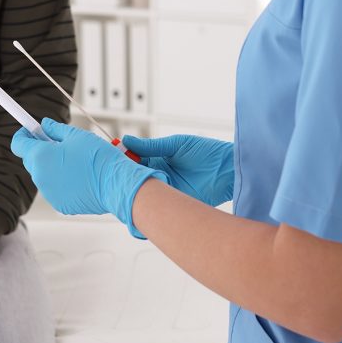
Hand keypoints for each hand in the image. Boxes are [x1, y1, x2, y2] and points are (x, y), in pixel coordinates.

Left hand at [10, 118, 168, 237]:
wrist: (115, 184)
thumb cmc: (98, 158)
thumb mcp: (77, 135)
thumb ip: (56, 129)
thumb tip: (45, 125)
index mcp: (40, 156)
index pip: (18, 143)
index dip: (24, 134)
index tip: (32, 130)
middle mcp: (40, 176)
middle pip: (31, 160)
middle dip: (41, 150)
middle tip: (59, 143)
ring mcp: (49, 193)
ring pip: (44, 175)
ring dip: (52, 167)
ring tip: (75, 162)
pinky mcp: (60, 204)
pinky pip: (55, 189)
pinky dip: (62, 182)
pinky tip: (80, 177)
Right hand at [120, 134, 234, 205]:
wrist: (229, 170)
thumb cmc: (208, 152)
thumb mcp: (177, 145)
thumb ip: (152, 146)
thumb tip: (127, 140)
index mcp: (159, 158)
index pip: (135, 159)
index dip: (124, 159)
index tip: (112, 157)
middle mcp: (161, 174)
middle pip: (136, 176)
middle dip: (125, 175)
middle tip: (114, 174)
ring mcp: (167, 188)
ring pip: (145, 190)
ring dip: (135, 188)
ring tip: (124, 184)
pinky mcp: (176, 201)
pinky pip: (159, 203)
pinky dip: (150, 201)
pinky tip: (141, 197)